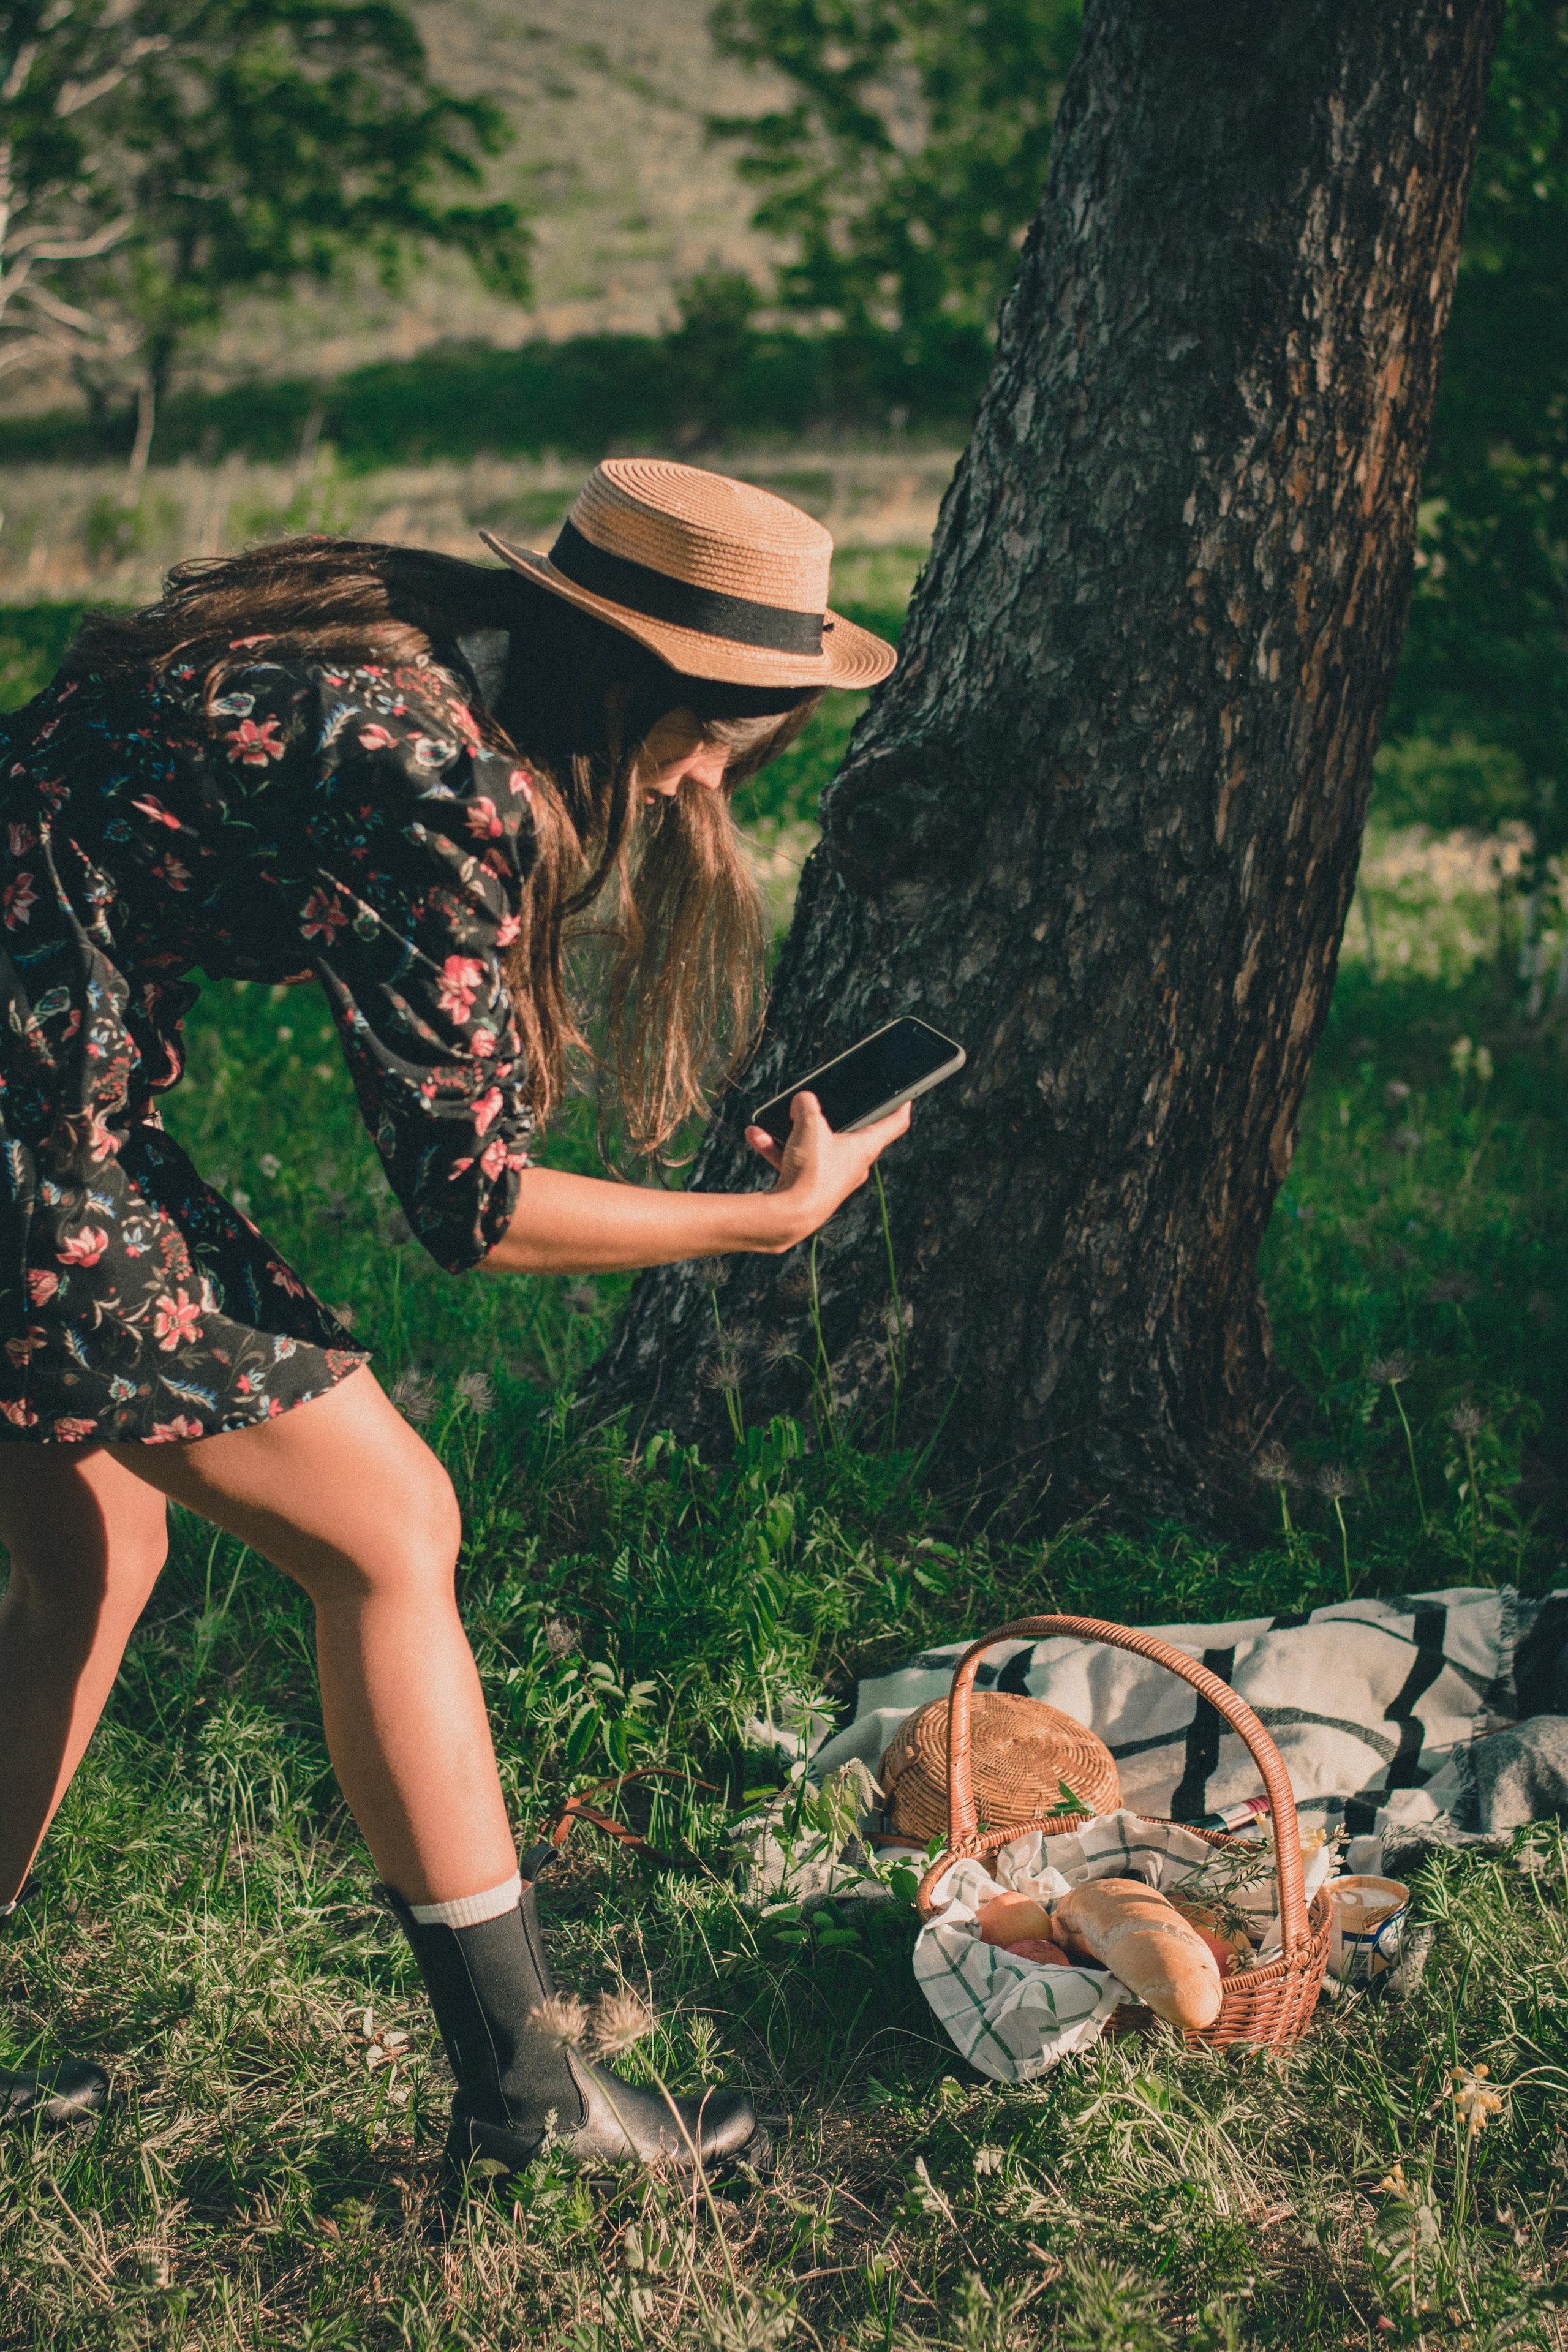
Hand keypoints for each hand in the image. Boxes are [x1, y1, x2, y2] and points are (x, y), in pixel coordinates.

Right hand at [744, 1091, 911, 1249]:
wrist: (790, 1216)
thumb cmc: (811, 1170)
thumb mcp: (809, 1124)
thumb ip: (806, 1104)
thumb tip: (801, 1101)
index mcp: (865, 1147)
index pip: (893, 1124)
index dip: (900, 1106)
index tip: (905, 1098)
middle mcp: (852, 1165)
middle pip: (848, 1133)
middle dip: (827, 1117)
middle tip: (820, 1104)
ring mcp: (831, 1178)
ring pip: (812, 1146)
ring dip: (791, 1132)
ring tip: (773, 1120)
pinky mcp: (810, 1188)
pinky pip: (794, 1160)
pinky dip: (777, 1149)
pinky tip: (757, 1136)